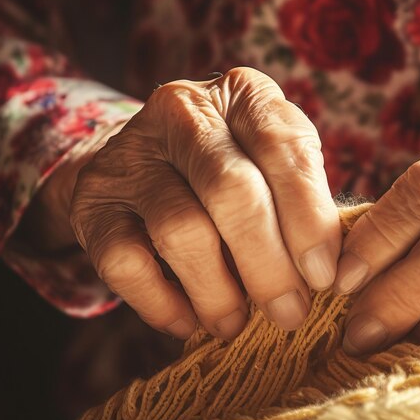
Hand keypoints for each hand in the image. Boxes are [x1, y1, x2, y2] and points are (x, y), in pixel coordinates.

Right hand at [70, 68, 340, 339]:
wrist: (141, 163)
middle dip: (267, 265)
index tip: (324, 277)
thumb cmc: (228, 170)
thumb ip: (301, 203)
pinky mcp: (93, 202)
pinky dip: (163, 303)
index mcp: (240, 94)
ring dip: (217, 292)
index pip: (282, 149)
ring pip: (181, 231)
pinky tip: (188, 321)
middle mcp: (181, 112)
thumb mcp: (270, 165)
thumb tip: (327, 274)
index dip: (309, 218)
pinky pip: (127, 263)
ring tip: (235, 324)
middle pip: (231, 191)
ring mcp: (130, 156)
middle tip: (289, 313)